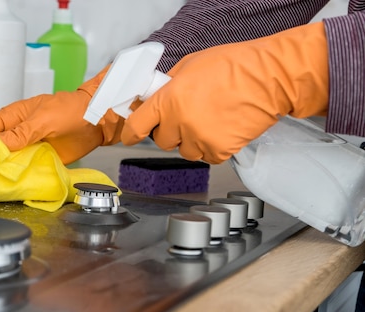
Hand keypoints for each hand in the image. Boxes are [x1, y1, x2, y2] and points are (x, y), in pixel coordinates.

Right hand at [0, 66, 123, 164]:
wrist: (96, 122)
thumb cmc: (71, 111)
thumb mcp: (43, 120)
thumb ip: (21, 132)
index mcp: (15, 116)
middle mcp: (19, 132)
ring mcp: (30, 146)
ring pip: (11, 159)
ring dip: (5, 168)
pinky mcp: (41, 158)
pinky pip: (27, 168)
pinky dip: (21, 175)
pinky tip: (14, 183)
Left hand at [120, 22, 328, 163]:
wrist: (270, 78)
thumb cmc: (235, 66)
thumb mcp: (191, 65)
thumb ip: (169, 85)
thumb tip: (156, 97)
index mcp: (169, 99)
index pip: (137, 125)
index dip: (132, 132)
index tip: (131, 135)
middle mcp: (181, 122)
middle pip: (162, 141)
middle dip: (170, 131)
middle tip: (186, 116)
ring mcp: (200, 139)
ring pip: (185, 151)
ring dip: (192, 140)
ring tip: (210, 119)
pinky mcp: (219, 151)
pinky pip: (207, 156)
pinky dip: (212, 146)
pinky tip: (223, 127)